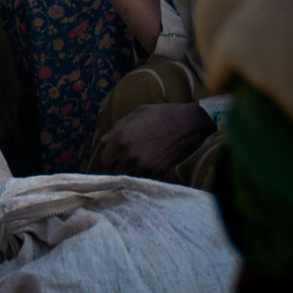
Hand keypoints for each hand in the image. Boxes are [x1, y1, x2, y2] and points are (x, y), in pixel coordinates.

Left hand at [91, 102, 215, 178]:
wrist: (188, 123)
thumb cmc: (161, 114)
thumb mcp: (137, 114)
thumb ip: (118, 128)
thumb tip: (104, 141)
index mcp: (120, 138)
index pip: (105, 159)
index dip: (110, 158)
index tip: (115, 157)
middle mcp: (128, 154)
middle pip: (115, 172)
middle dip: (118, 168)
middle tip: (125, 163)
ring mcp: (142, 165)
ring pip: (128, 178)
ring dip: (130, 174)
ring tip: (136, 167)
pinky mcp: (156, 171)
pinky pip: (143, 179)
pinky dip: (143, 176)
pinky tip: (148, 167)